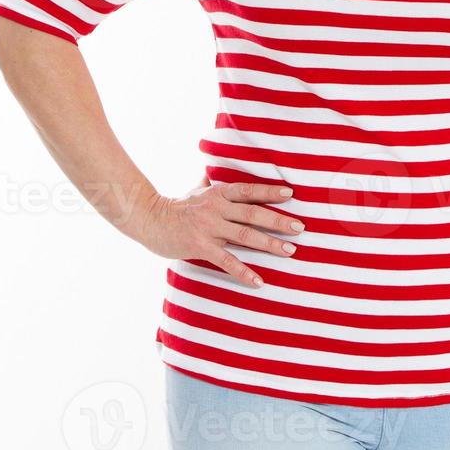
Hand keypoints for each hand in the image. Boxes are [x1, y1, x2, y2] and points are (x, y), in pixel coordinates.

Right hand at [134, 176, 303, 288]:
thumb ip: (211, 181)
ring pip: (245, 235)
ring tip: (290, 251)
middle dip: (278, 220)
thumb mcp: (197, 189)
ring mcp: (209, 227)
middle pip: (253, 213)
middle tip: (300, 227)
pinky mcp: (200, 246)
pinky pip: (226, 261)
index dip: (270, 191)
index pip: (249, 190)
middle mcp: (216, 208)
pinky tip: (259, 281)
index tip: (291, 193)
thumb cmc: (178, 206)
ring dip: (269, 243)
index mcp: (218, 193)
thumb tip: (216, 168)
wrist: (149, 220)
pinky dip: (244, 271)